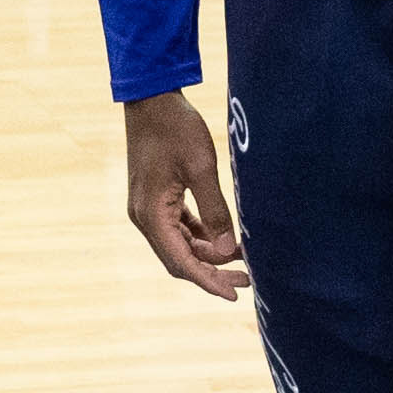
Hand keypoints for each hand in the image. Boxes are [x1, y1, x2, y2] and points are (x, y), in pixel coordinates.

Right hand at [122, 89, 246, 297]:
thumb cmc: (175, 128)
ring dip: (209, 255)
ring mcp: (148, 209)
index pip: (182, 262)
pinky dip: (201, 237)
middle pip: (180, 260)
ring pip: (180, 246)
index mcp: (151, 215)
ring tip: (243, 259)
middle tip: (248, 278)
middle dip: (213, 272)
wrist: (151, 98)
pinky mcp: (155, 199)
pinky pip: (179, 229)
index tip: (235, 294)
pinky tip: (225, 238)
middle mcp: (144, 218)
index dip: (209, 281)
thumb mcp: (202, 167)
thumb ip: (216, 211)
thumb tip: (229, 251)